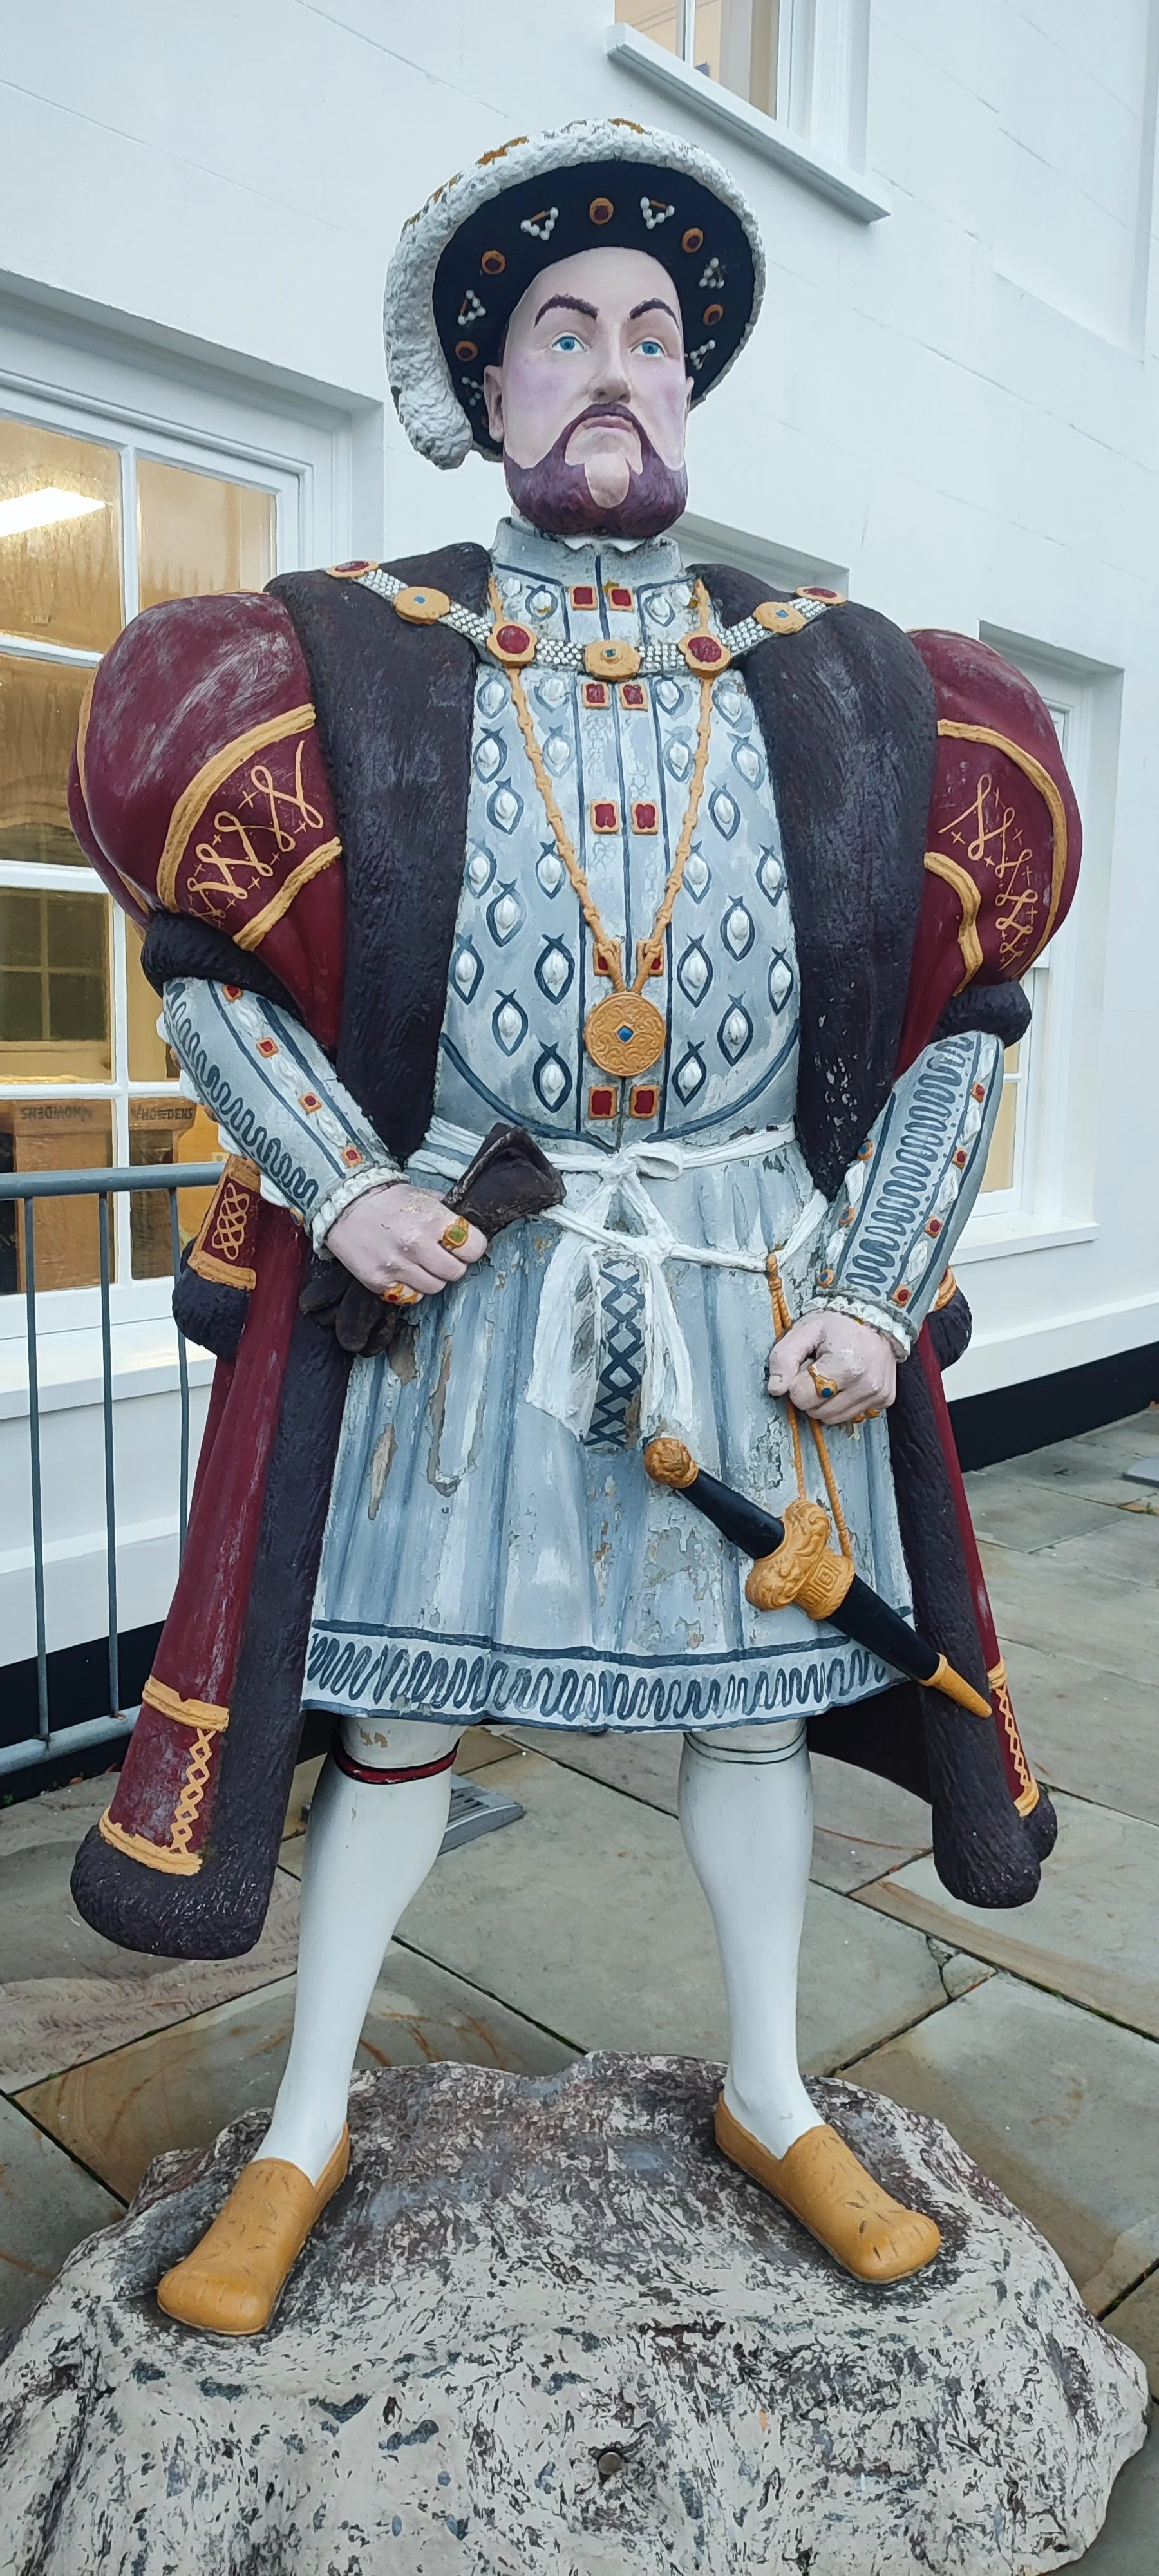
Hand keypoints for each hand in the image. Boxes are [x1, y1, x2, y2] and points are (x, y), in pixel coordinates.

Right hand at [325, 1184, 485, 1298]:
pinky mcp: (379, 1282)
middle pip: (456, 1272)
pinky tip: (404, 1270)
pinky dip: (411, 1286)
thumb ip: (448, 1214)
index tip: (465, 1245)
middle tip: (441, 1255)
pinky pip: (410, 1295)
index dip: (471, 1247)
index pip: (474, 1248)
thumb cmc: (387, 1201)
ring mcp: (397, 1266)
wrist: (345, 1205)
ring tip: (420, 1262)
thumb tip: (470, 1230)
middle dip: (453, 1264)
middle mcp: (416, 1245)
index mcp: (433, 1220)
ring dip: (432, 1277)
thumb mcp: (423, 1197)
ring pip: (435, 1287)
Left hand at [766, 1309, 897, 1424]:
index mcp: (845, 1365)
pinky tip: (847, 1381)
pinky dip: (842, 1402)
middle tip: (820, 1368)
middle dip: (810, 1393)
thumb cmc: (838, 1323)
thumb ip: (783, 1358)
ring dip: (825, 1401)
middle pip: (816, 1411)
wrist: (877, 1317)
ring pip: (832, 1418)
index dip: (797, 1381)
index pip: (801, 1397)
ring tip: (833, 1374)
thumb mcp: (805, 1330)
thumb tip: (775, 1389)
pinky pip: (850, 1415)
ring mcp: (878, 1394)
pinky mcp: (885, 1399)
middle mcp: (866, 1384)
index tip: (808, 1365)